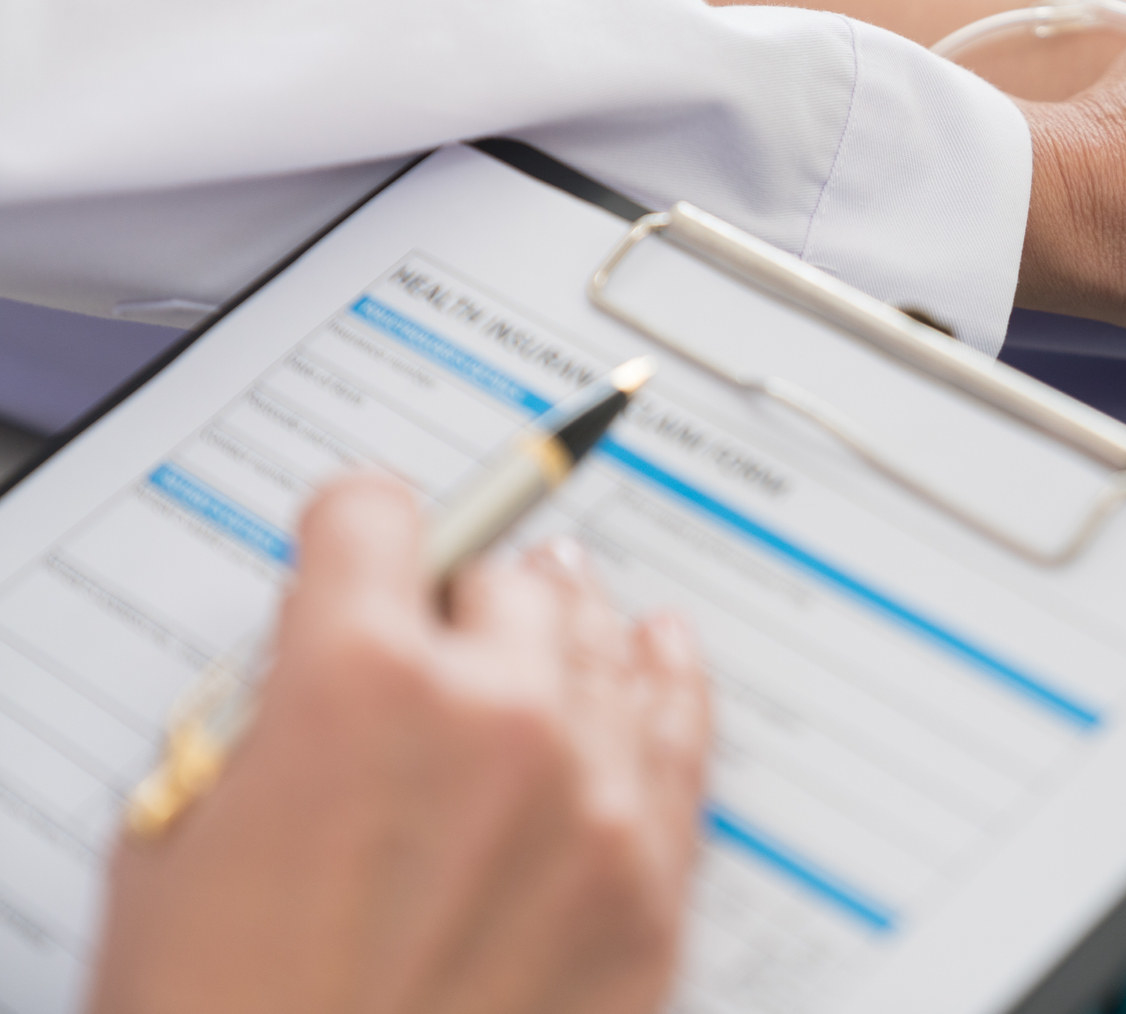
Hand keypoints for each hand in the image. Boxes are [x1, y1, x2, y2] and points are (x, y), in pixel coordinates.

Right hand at [88, 475, 712, 1013]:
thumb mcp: (177, 847)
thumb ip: (261, 723)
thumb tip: (316, 670)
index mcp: (356, 685)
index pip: (375, 516)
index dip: (352, 535)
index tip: (357, 549)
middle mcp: (494, 715)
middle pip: (504, 573)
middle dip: (458, 598)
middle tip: (434, 640)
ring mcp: (591, 793)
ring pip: (600, 639)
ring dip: (559, 631)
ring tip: (547, 622)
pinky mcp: (652, 876)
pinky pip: (682, 728)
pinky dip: (666, 678)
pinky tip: (657, 648)